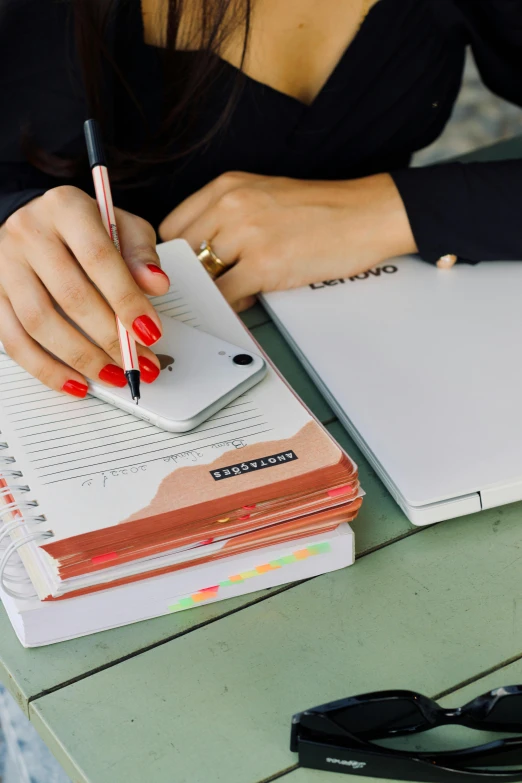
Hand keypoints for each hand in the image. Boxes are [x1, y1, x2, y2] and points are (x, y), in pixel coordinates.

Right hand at [0, 186, 168, 396]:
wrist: (35, 221)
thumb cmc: (85, 227)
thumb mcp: (121, 226)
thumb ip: (140, 254)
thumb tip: (156, 284)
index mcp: (66, 208)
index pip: (98, 258)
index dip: (127, 300)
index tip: (151, 332)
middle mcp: (29, 233)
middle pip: (70, 295)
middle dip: (110, 337)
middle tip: (139, 362)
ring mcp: (6, 265)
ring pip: (40, 323)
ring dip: (82, 358)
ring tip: (113, 375)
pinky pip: (15, 341)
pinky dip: (47, 369)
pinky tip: (76, 383)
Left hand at [159, 171, 416, 310]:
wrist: (366, 214)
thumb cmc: (321, 209)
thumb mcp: (263, 196)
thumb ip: (226, 218)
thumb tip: (200, 256)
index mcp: (226, 187)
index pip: (173, 227)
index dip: (175, 255)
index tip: (183, 270)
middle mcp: (230, 205)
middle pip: (182, 254)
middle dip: (189, 276)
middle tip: (204, 288)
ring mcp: (247, 235)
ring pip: (202, 277)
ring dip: (212, 292)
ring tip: (231, 292)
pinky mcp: (265, 265)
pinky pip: (227, 295)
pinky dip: (231, 305)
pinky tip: (247, 300)